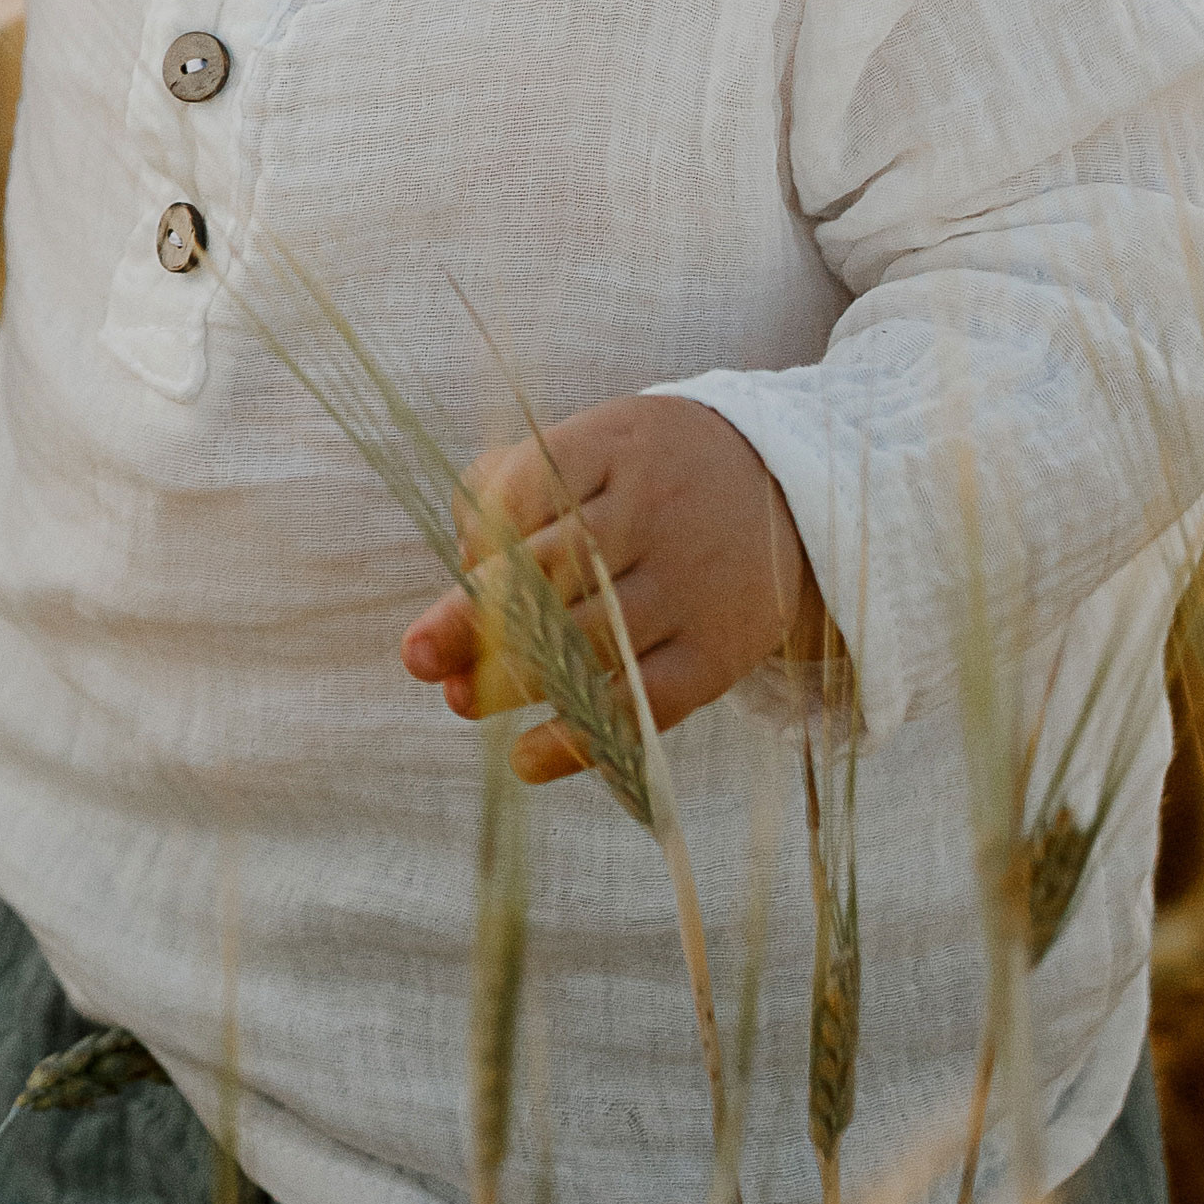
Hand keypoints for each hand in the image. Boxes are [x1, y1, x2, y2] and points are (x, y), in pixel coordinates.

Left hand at [401, 395, 834, 786]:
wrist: (785, 490)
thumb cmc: (648, 474)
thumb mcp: (591, 445)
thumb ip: (507, 484)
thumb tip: (463, 555)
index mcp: (615, 444)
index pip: (530, 487)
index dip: (481, 536)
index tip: (461, 566)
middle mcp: (656, 512)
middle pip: (554, 570)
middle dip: (475, 621)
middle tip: (418, 657)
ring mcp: (692, 585)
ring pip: (594, 641)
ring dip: (516, 680)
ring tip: (462, 700)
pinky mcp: (719, 652)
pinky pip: (644, 704)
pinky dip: (581, 739)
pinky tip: (526, 758)